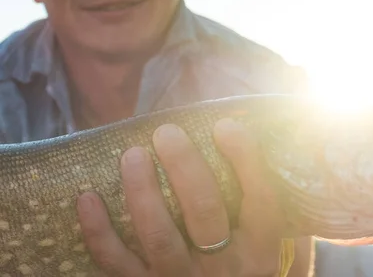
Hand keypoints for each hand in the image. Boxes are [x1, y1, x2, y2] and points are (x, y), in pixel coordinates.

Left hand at [76, 119, 291, 275]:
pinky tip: (88, 198)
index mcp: (259, 247)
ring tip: (133, 155)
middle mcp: (224, 266)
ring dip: (142, 192)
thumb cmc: (243, 262)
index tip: (224, 126)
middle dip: (184, 167)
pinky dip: (98, 232)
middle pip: (205, 211)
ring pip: (159, 236)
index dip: (245, 159)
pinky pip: (116, 262)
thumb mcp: (267, 240)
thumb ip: (262, 202)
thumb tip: (250, 139)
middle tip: (167, 133)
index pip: (260, 198)